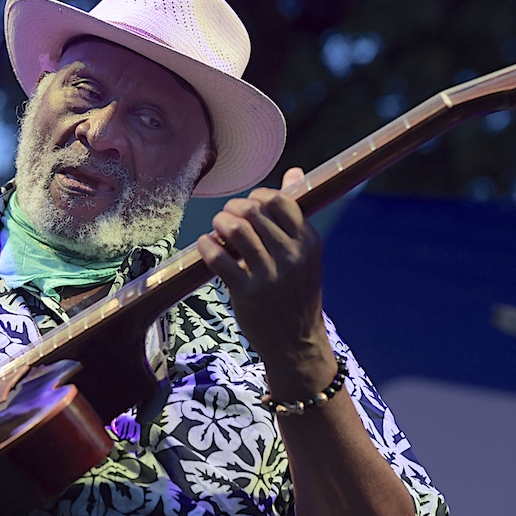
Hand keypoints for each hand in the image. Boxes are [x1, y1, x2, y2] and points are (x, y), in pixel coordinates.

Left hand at [197, 167, 334, 394]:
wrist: (295, 342)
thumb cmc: (296, 293)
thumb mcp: (306, 254)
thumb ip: (296, 215)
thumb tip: (295, 173)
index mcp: (308, 242)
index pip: (280, 200)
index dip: (258, 196)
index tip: (249, 207)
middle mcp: (292, 256)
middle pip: (253, 211)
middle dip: (234, 209)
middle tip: (227, 218)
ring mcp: (269, 275)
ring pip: (236, 229)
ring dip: (220, 222)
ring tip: (217, 228)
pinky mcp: (247, 292)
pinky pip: (218, 257)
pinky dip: (207, 245)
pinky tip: (206, 245)